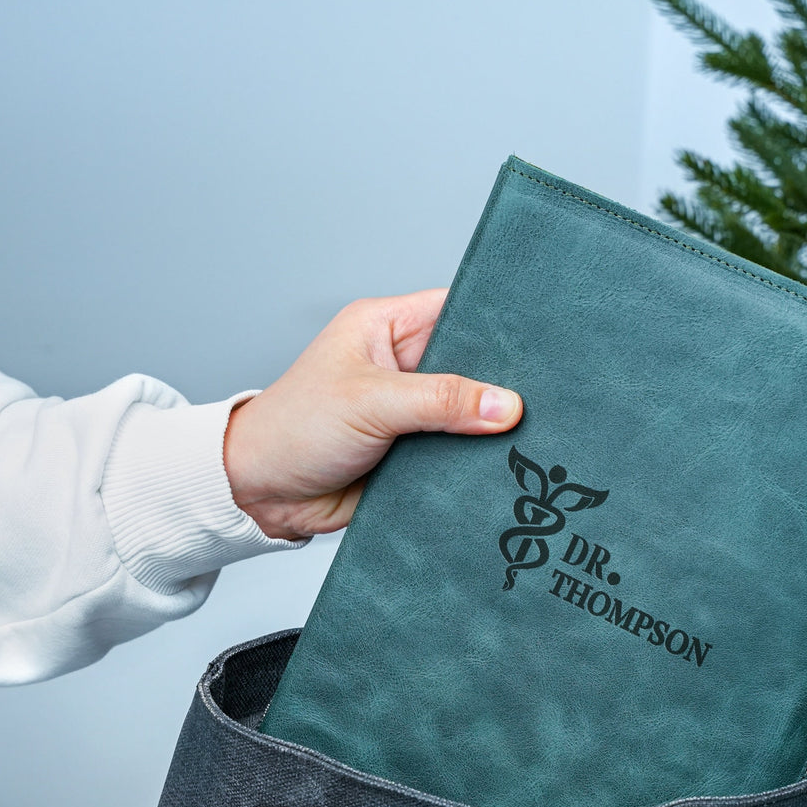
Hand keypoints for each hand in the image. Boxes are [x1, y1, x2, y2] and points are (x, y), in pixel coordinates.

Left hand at [223, 288, 522, 538]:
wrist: (263, 496)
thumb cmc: (294, 430)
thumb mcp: (371, 402)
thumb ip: (441, 401)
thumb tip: (506, 406)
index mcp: (387, 329)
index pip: (458, 310)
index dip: (497, 324)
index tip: (540, 342)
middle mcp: (403, 367)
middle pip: (473, 367)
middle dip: (501, 385)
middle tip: (544, 399)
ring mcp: (412, 414)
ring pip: (470, 417)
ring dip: (489, 432)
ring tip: (530, 438)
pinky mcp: (416, 456)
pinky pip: (459, 456)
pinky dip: (475, 464)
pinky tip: (502, 469)